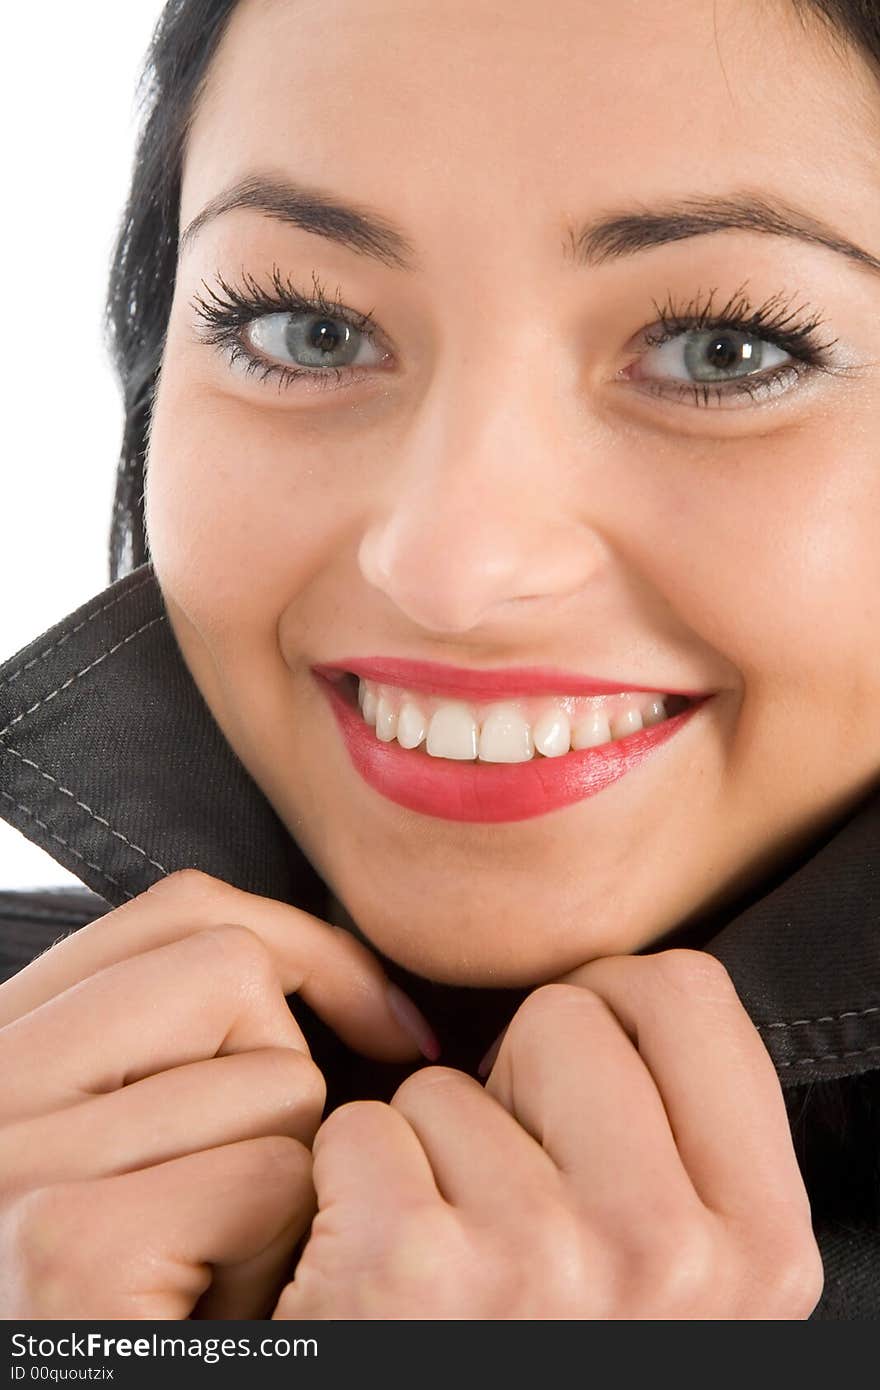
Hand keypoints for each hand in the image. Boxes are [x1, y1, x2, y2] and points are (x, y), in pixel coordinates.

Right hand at [0, 868, 425, 1318]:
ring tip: (217, 1258)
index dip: (305, 945)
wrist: (82, 1383)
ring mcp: (18, 1161)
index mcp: (2, 1046)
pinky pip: (271, 1176)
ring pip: (272, 1076)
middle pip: (229, 967)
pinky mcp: (72, 1241)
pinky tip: (219, 1309)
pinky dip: (279, 1248)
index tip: (378, 1014)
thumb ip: (169, 1042)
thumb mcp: (123, 1137)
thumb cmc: (122, 1292)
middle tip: (259, 1176)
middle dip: (290, 1062)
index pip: (176, 910)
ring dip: (284, 1175)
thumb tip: (330, 973)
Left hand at [272, 950, 823, 1318]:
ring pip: (452, 1081)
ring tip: (452, 1252)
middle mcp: (668, 1254)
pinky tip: (382, 1268)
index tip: (583, 1076)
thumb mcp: (681, 1276)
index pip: (690, 995)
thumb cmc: (543, 1345)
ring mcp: (541, 1259)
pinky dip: (354, 1184)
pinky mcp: (410, 1265)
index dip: (615, 1011)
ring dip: (434, 1151)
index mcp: (761, 1248)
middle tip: (512, 1185)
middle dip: (520, 1079)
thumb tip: (632, 994)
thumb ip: (686, 1149)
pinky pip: (364, 1126)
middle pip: (568, 1014)